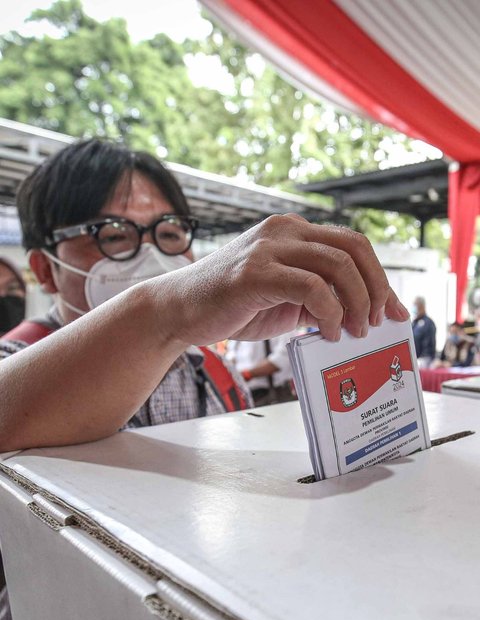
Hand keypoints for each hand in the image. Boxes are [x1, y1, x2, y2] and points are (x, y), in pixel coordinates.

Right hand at [156, 214, 409, 346]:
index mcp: (293, 231)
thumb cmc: (231, 306)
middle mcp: (284, 230)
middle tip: (375, 323)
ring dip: (356, 303)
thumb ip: (320, 298)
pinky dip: (330, 313)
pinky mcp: (256, 273)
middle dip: (375, 289)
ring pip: (337, 266)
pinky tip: (327, 332)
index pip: (353, 244)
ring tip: (353, 332)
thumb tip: (363, 314)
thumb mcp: (285, 299)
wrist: (180, 311)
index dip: (380, 278)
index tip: (392, 311)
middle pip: (354, 249)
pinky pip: (312, 288)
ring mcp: (269, 248)